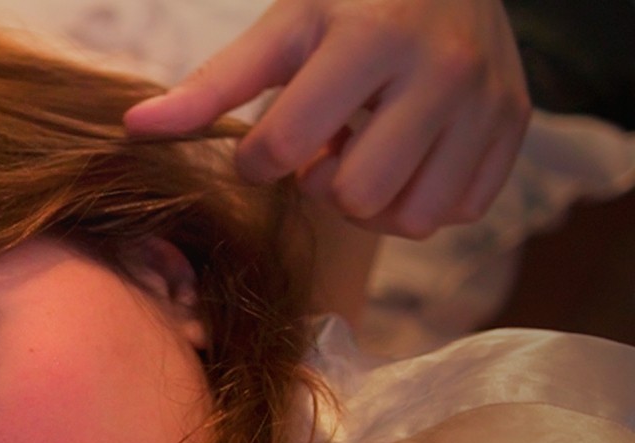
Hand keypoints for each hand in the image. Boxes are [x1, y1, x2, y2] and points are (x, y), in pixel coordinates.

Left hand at [123, 0, 530, 237]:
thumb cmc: (350, 2)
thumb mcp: (282, 28)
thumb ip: (213, 85)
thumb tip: (134, 130)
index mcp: (370, 38)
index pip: (285, 146)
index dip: (260, 160)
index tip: (267, 142)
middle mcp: (440, 69)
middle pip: (355, 194)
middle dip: (322, 184)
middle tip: (325, 148)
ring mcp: (486, 100)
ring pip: (411, 216)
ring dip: (373, 201)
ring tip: (365, 153)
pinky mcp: (514, 126)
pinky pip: (456, 212)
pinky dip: (422, 200)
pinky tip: (407, 158)